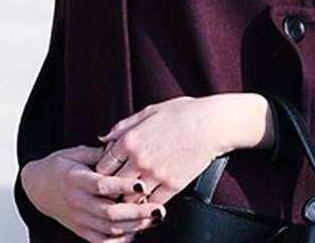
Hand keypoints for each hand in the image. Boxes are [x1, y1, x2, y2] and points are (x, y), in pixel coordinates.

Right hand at [20, 145, 164, 242]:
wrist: (37, 187)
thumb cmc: (60, 166)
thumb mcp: (76, 153)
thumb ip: (100, 153)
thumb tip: (123, 147)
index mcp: (75, 180)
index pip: (101, 185)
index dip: (122, 186)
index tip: (142, 184)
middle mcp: (77, 202)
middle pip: (109, 212)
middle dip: (136, 213)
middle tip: (158, 209)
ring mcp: (79, 219)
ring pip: (108, 228)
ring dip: (133, 226)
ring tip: (154, 219)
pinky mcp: (81, 230)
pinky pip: (101, 241)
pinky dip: (119, 240)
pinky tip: (135, 233)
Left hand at [94, 94, 272, 205]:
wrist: (212, 123)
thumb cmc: (182, 113)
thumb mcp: (148, 112)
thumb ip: (123, 126)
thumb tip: (103, 138)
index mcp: (129, 140)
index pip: (102, 165)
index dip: (103, 170)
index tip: (109, 171)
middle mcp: (139, 159)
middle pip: (112, 185)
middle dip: (112, 187)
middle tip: (116, 187)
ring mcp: (156, 174)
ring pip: (130, 198)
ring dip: (129, 197)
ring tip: (133, 193)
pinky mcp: (173, 185)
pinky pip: (152, 203)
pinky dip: (148, 204)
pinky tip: (150, 197)